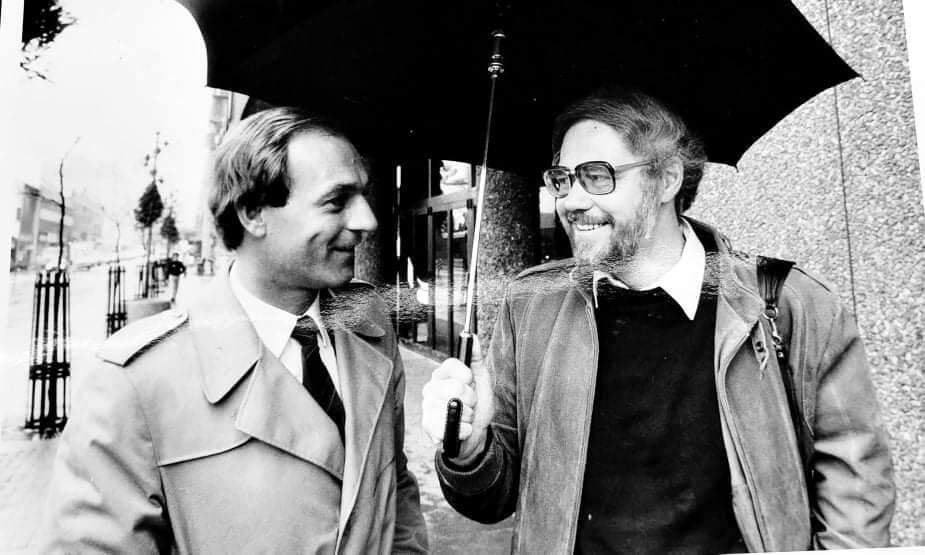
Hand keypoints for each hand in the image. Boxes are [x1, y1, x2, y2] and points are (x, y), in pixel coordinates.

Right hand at [421, 336, 493, 463]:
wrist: (477, 436)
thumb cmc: (478, 407)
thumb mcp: (482, 380)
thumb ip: (476, 358)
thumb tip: (473, 337)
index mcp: (442, 375)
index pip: (452, 365)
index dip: (467, 376)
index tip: (472, 383)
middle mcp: (431, 389)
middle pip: (456, 388)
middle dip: (471, 400)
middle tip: (469, 405)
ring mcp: (427, 407)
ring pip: (453, 407)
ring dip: (467, 416)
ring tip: (464, 418)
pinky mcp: (428, 427)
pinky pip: (448, 425)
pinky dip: (463, 430)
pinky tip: (460, 429)